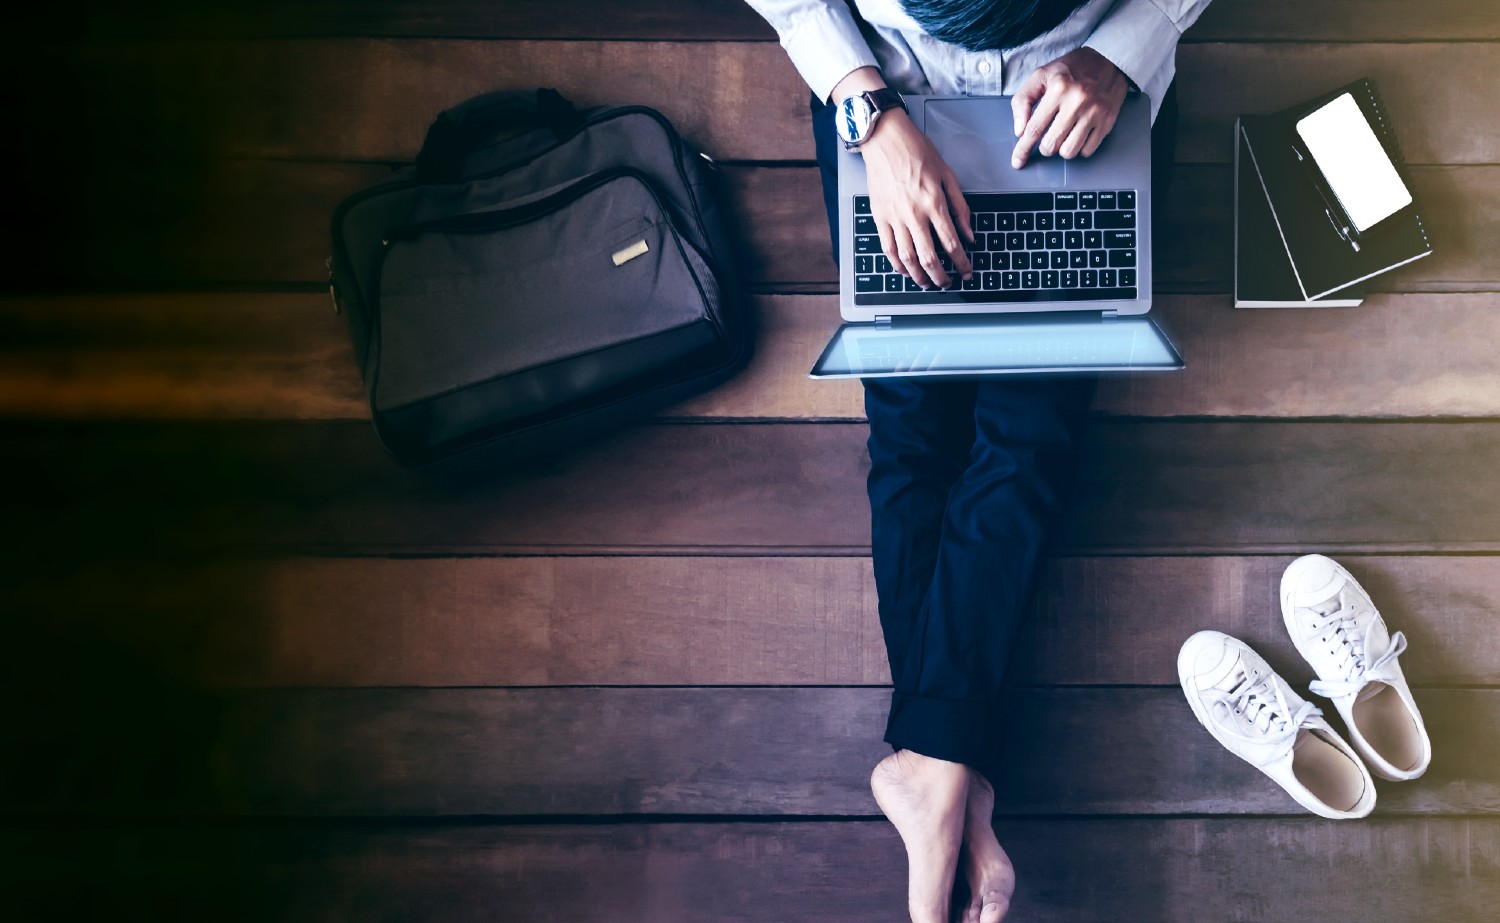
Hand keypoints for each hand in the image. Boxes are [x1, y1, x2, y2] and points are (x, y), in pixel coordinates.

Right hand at [858, 109, 973, 288]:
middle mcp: (914, 213)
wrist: (886, 139)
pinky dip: (897, 264)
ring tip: (926, 283)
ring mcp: (895, 217)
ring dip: (918, 276)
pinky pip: (888, 248)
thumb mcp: (948, 175)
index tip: (966, 272)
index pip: (952, 243)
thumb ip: (960, 207)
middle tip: (946, 284)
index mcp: (934, 203)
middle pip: (929, 257)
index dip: (961, 263)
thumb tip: (969, 235)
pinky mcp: (879, 216)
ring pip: (907, 258)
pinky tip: (904, 270)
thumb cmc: (917, 151)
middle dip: (940, 277)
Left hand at [1010, 47, 1127, 168]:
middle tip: (1048, 136)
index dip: (1023, 149)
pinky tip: (1079, 133)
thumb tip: (1020, 131)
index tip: (1017, 161)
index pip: (1034, 128)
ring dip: (1062, 148)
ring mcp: (1094, 112)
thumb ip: (1023, 101)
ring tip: (1065, 133)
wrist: (1108, 60)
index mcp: (1058, 89)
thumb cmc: (1071, 69)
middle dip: (1045, 146)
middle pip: (1051, 145)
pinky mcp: (1107, 121)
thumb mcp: (1040, 76)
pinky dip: (1080, 147)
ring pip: (1069, 152)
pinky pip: (1087, 150)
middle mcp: (1077, 101)